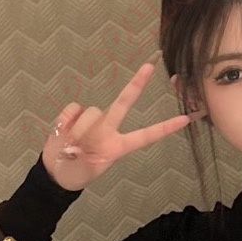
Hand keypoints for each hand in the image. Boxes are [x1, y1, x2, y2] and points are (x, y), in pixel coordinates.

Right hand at [41, 52, 206, 190]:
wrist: (56, 172)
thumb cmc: (77, 173)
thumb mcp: (86, 171)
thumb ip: (84, 155)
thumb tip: (76, 142)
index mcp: (119, 146)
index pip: (146, 136)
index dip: (165, 128)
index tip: (185, 119)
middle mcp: (109, 129)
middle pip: (124, 103)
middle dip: (136, 84)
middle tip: (150, 66)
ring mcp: (92, 120)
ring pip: (92, 112)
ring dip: (81, 129)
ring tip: (72, 145)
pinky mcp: (73, 114)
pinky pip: (73, 109)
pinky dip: (65, 121)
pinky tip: (62, 132)